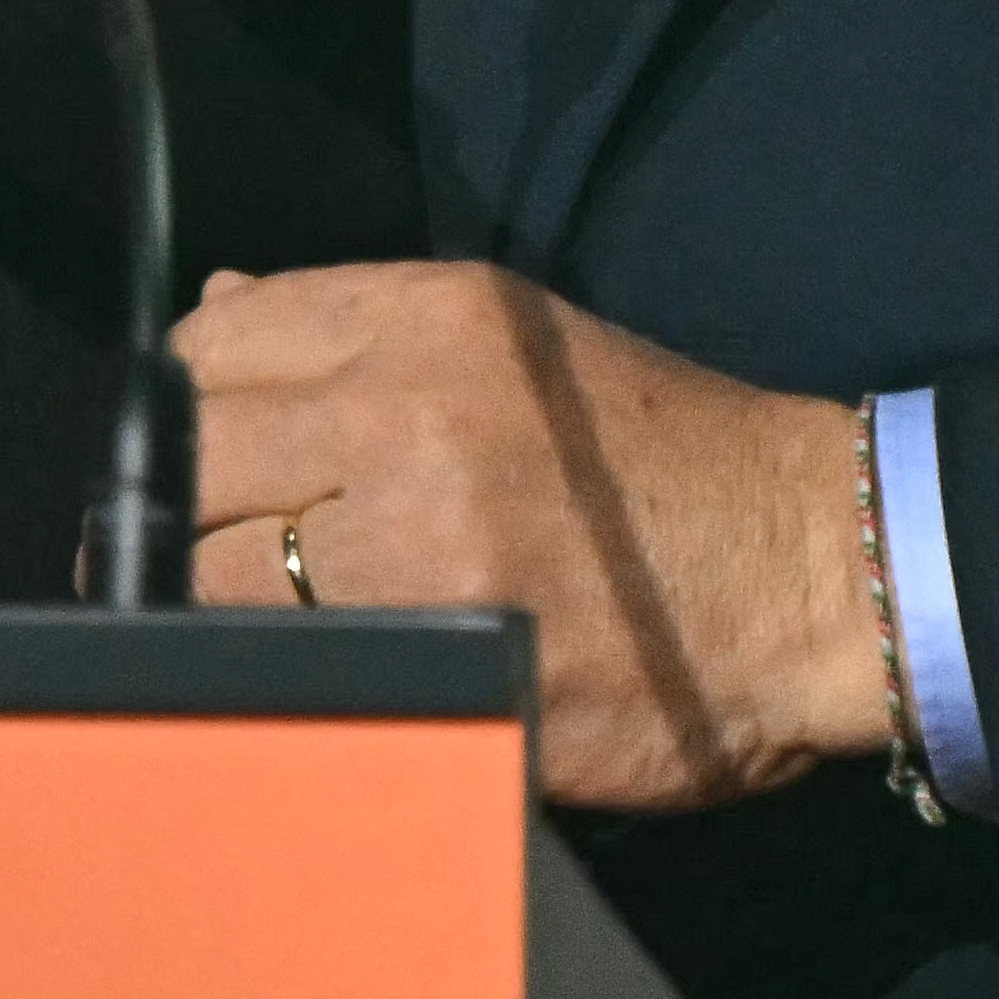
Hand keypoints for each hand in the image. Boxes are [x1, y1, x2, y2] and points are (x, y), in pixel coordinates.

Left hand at [183, 262, 893, 813]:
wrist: (814, 570)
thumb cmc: (660, 463)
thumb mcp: (515, 342)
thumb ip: (356, 330)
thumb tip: (210, 314)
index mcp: (431, 317)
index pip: (208, 347)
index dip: (184, 414)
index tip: (208, 463)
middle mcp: (416, 411)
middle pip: (189, 461)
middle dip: (184, 515)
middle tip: (214, 557)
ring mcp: (430, 544)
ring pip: (216, 581)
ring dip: (221, 613)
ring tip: (273, 629)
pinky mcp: (455, 663)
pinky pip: (297, 676)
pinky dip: (290, 685)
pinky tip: (330, 683)